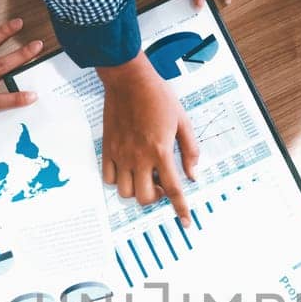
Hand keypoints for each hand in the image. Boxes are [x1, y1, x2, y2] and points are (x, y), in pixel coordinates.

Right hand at [98, 54, 199, 223]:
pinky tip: (128, 169)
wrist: (128, 79)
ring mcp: (121, 154)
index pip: (173, 188)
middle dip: (156, 197)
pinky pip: (109, 178)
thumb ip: (189, 150)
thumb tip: (193, 174)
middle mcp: (139, 157)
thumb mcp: (182, 121)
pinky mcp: (107, 149)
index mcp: (160, 150)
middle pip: (145, 197)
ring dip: (137, 190)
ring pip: (125, 192)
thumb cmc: (157, 96)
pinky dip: (119, 180)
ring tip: (144, 176)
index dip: (180, 208)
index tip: (185, 221)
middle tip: (161, 183)